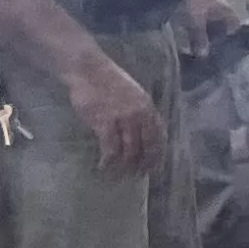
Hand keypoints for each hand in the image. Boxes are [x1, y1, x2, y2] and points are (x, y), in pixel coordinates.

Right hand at [64, 48, 162, 175]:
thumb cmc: (109, 82)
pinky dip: (108, 161)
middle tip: (136, 177)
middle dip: (143, 165)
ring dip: (124, 167)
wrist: (89, 70)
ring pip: (129, 151)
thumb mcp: (133, 96)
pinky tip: (103, 167)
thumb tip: (143, 135)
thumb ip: (140, 113)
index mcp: (148, 106)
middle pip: (146, 146)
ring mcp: (123, 118)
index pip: (159, 136)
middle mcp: (140, 113)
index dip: (157, 155)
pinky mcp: (105, 122)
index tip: (154, 168)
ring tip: (118, 176)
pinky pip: (110, 148)